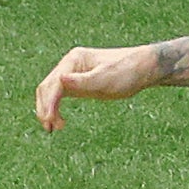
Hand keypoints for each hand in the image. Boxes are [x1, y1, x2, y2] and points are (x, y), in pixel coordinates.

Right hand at [34, 45, 153, 130]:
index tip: (49, 120)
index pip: (53, 83)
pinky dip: (55, 109)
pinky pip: (58, 97)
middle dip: (44, 107)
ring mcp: (72, 75)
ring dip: (47, 110)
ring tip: (53, 128)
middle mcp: (69, 66)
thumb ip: (83, 80)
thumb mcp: (106, 78)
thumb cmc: (127, 71)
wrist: (143, 69)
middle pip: (47, 87)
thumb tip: (60, 79)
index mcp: (73, 60)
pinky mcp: (77, 84)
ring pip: (50, 93)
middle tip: (49, 127)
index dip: (48, 102)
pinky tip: (59, 122)